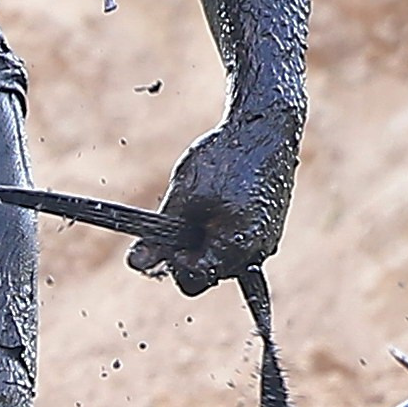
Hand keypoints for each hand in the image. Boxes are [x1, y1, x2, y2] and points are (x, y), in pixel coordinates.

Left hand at [126, 103, 301, 296]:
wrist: (266, 128)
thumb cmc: (225, 159)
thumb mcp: (184, 196)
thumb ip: (160, 237)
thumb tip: (136, 264)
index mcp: (235, 248)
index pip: (193, 278)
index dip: (172, 259)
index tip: (163, 236)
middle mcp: (257, 252)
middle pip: (209, 274)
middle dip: (190, 252)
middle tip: (182, 215)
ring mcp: (268, 241)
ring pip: (223, 258)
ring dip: (206, 239)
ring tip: (205, 200)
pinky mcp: (270, 229)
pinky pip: (239, 242)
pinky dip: (224, 229)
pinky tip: (222, 198)